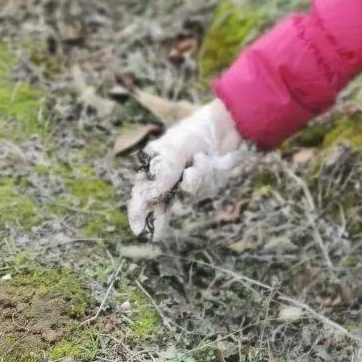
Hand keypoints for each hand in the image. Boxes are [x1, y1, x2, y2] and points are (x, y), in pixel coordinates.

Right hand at [127, 96, 250, 241]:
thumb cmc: (194, 133)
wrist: (223, 126)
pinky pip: (199, 191)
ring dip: (192, 182)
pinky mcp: (202, 186)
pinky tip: (205, 160)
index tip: (138, 227)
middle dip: (158, 220)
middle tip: (156, 235)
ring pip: (183, 199)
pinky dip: (203, 176)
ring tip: (200, 158)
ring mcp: (185, 183)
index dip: (138, 211)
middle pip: (159, 205)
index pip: (141, 192)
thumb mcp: (174, 151)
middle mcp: (167, 177)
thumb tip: (152, 197)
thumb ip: (163, 174)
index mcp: (153, 165)